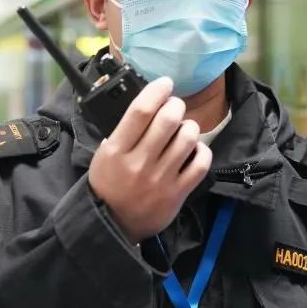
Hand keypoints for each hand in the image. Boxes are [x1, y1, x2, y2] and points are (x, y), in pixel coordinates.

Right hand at [88, 76, 211, 242]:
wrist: (113, 224)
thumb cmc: (108, 184)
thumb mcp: (104, 155)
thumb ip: (124, 131)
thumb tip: (149, 102)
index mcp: (117, 150)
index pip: (141, 111)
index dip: (157, 90)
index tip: (165, 84)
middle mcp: (139, 163)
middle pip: (168, 120)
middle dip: (176, 106)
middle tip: (175, 107)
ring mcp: (160, 179)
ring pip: (187, 138)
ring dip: (189, 127)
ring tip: (183, 129)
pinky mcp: (177, 194)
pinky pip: (200, 163)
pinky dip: (201, 150)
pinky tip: (194, 149)